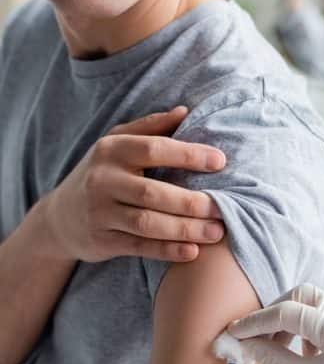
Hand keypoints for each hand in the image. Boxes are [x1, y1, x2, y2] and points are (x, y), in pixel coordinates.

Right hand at [41, 106, 226, 262]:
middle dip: (191, 202)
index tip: (221, 161)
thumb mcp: (117, 144)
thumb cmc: (104, 174)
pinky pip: (139, 246)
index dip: (189, 155)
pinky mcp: (102, 240)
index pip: (153, 149)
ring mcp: (99, 212)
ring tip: (216, 232)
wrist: (61, 216)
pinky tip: (193, 251)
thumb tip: (185, 111)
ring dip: (185, 229)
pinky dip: (167, 250)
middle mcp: (102, 180)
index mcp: (111, 150)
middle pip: (152, 192)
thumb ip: (151, 128)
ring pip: (147, 222)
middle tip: (223, 209)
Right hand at [228, 284, 323, 363]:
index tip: (233, 334)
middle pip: (304, 298)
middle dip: (275, 315)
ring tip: (270, 350)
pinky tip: (294, 356)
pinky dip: (306, 334)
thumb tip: (245, 342)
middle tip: (254, 339)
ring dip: (289, 324)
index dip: (256, 322)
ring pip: (315, 309)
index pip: (289, 311)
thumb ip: (270, 356)